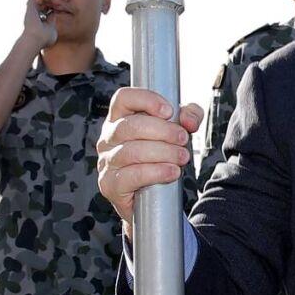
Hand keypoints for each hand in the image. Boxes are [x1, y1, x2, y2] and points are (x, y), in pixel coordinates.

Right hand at [19, 0, 59, 53]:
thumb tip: (53, 14)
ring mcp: (32, 8)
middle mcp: (34, 12)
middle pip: (45, 0)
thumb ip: (52, 22)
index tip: (62, 6)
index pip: (48, 8)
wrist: (35, 39)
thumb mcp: (52, 30)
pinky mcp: (30, 3)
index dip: (56, 5)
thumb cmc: (44, 39)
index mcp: (39, 19)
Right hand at [96, 87, 201, 223]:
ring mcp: (106, 162)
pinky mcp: (110, 185)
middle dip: (163, 131)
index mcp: (120, 119)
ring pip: (132, 151)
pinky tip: (172, 172)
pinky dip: (156, 172)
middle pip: (130, 126)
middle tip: (183, 139)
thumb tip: (188, 119)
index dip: (146, 100)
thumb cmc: (160, 157)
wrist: (153, 196)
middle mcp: (108, 138)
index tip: (169, 111)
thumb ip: (189, 117)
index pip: (123, 98)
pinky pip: (131, 175)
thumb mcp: (178, 131)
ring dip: (163, 153)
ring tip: (182, 157)